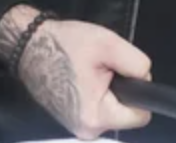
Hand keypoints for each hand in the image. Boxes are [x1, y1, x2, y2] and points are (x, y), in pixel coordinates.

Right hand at [0, 6, 151, 139]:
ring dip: (110, 89)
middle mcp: (86, 130)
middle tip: (105, 67)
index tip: (125, 72)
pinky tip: (85, 76)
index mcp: (96, 117)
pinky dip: (98, 92)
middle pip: (127, 113)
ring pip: (113, 108)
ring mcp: (77, 126)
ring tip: (93, 70)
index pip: (141, 116)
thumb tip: (146, 78)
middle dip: (123, 89)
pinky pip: (99, 107)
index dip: (140, 90)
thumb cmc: (65, 44)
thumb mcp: (108, 44)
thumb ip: (137, 64)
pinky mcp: (73, 118)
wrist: (29, 45)